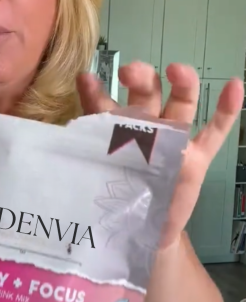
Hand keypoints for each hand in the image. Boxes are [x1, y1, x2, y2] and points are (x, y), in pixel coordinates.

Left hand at [77, 61, 243, 247]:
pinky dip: (226, 110)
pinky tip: (235, 85)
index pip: (106, 102)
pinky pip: (215, 131)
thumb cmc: (116, 194)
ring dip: (182, 83)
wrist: (141, 231)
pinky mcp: (197, 158)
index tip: (87, 80)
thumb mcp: (96, 165)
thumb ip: (86, 138)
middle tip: (130, 73)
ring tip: (177, 69)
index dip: (97, 91)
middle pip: (147, 92)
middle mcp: (147, 125)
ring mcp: (175, 140)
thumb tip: (72, 106)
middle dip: (140, 78)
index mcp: (119, 125)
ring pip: (181, 104)